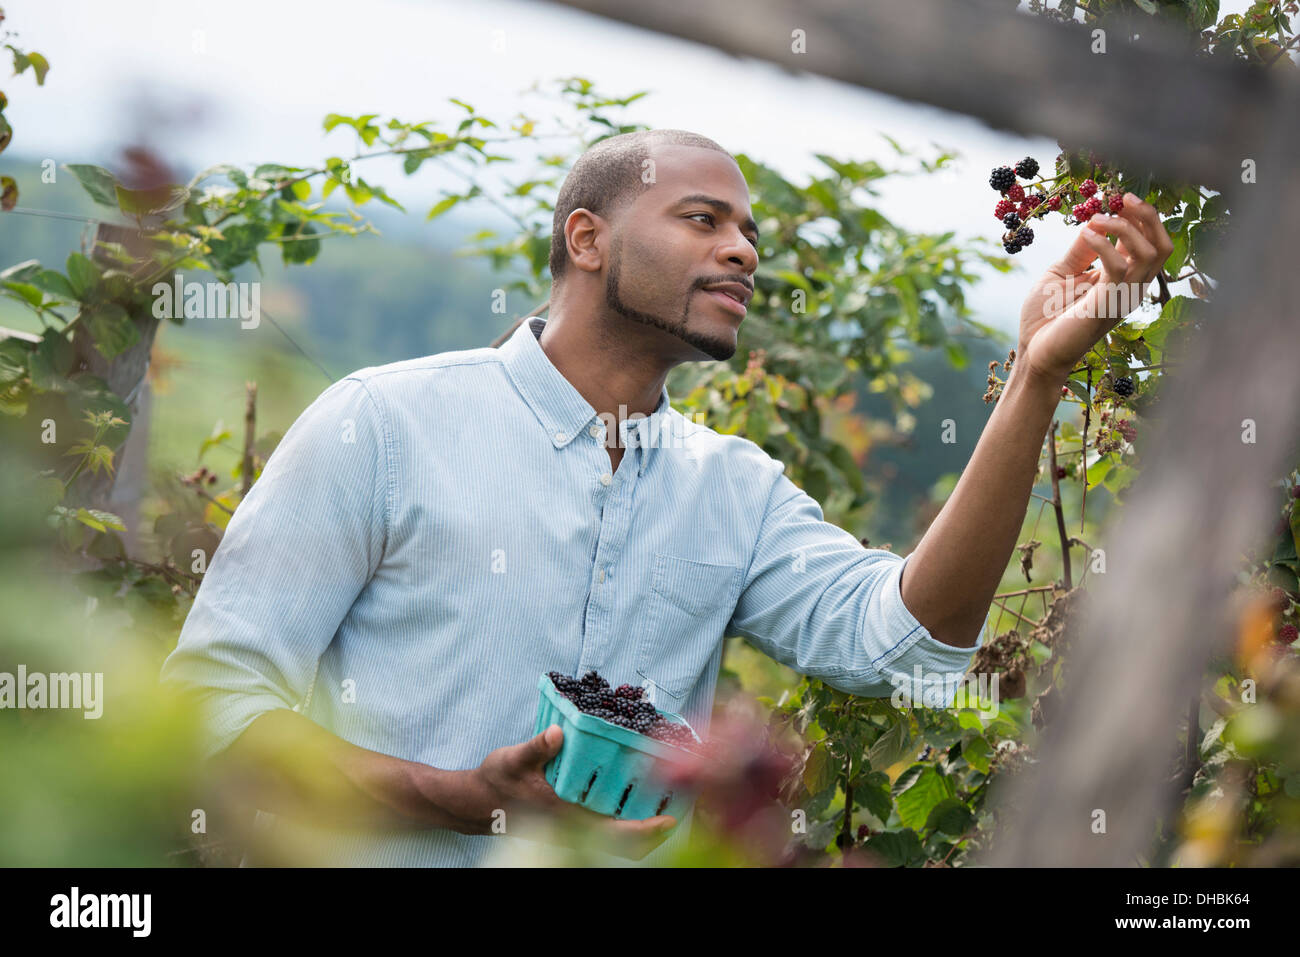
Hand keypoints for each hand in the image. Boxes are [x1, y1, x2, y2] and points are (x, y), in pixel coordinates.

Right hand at [443, 724, 677, 860]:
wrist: (475, 802)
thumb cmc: (496, 781)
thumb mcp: (513, 758)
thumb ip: (537, 747)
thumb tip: (557, 734)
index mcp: (565, 814)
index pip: (613, 833)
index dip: (644, 830)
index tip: (669, 820)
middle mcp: (572, 828)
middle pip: (622, 846)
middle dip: (652, 837)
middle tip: (677, 813)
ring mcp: (570, 830)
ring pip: (614, 844)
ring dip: (640, 833)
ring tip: (662, 809)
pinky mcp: (568, 826)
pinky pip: (604, 835)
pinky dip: (624, 827)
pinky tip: (633, 806)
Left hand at [1016, 192, 1173, 385]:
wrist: (1033, 352)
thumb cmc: (1045, 317)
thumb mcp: (1062, 273)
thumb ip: (1081, 250)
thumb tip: (1092, 220)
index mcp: (1123, 279)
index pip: (1150, 242)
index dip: (1140, 217)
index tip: (1117, 198)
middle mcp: (1130, 287)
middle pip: (1163, 245)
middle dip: (1148, 215)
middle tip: (1122, 198)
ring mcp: (1122, 297)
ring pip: (1150, 253)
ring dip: (1125, 227)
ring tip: (1096, 218)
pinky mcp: (1107, 304)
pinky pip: (1119, 267)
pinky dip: (1104, 244)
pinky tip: (1086, 235)